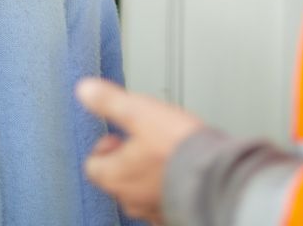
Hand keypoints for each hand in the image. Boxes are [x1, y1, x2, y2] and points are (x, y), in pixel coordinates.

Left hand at [76, 78, 204, 224]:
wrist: (217, 177)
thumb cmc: (178, 148)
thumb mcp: (139, 112)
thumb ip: (110, 102)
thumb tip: (85, 89)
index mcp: (115, 176)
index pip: (93, 166)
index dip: (103, 147)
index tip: (116, 135)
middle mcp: (131, 198)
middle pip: (116, 179)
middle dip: (125, 160)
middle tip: (141, 143)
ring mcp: (153, 209)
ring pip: (141, 192)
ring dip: (147, 176)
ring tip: (163, 156)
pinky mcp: (175, 214)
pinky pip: (164, 202)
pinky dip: (167, 189)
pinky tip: (180, 175)